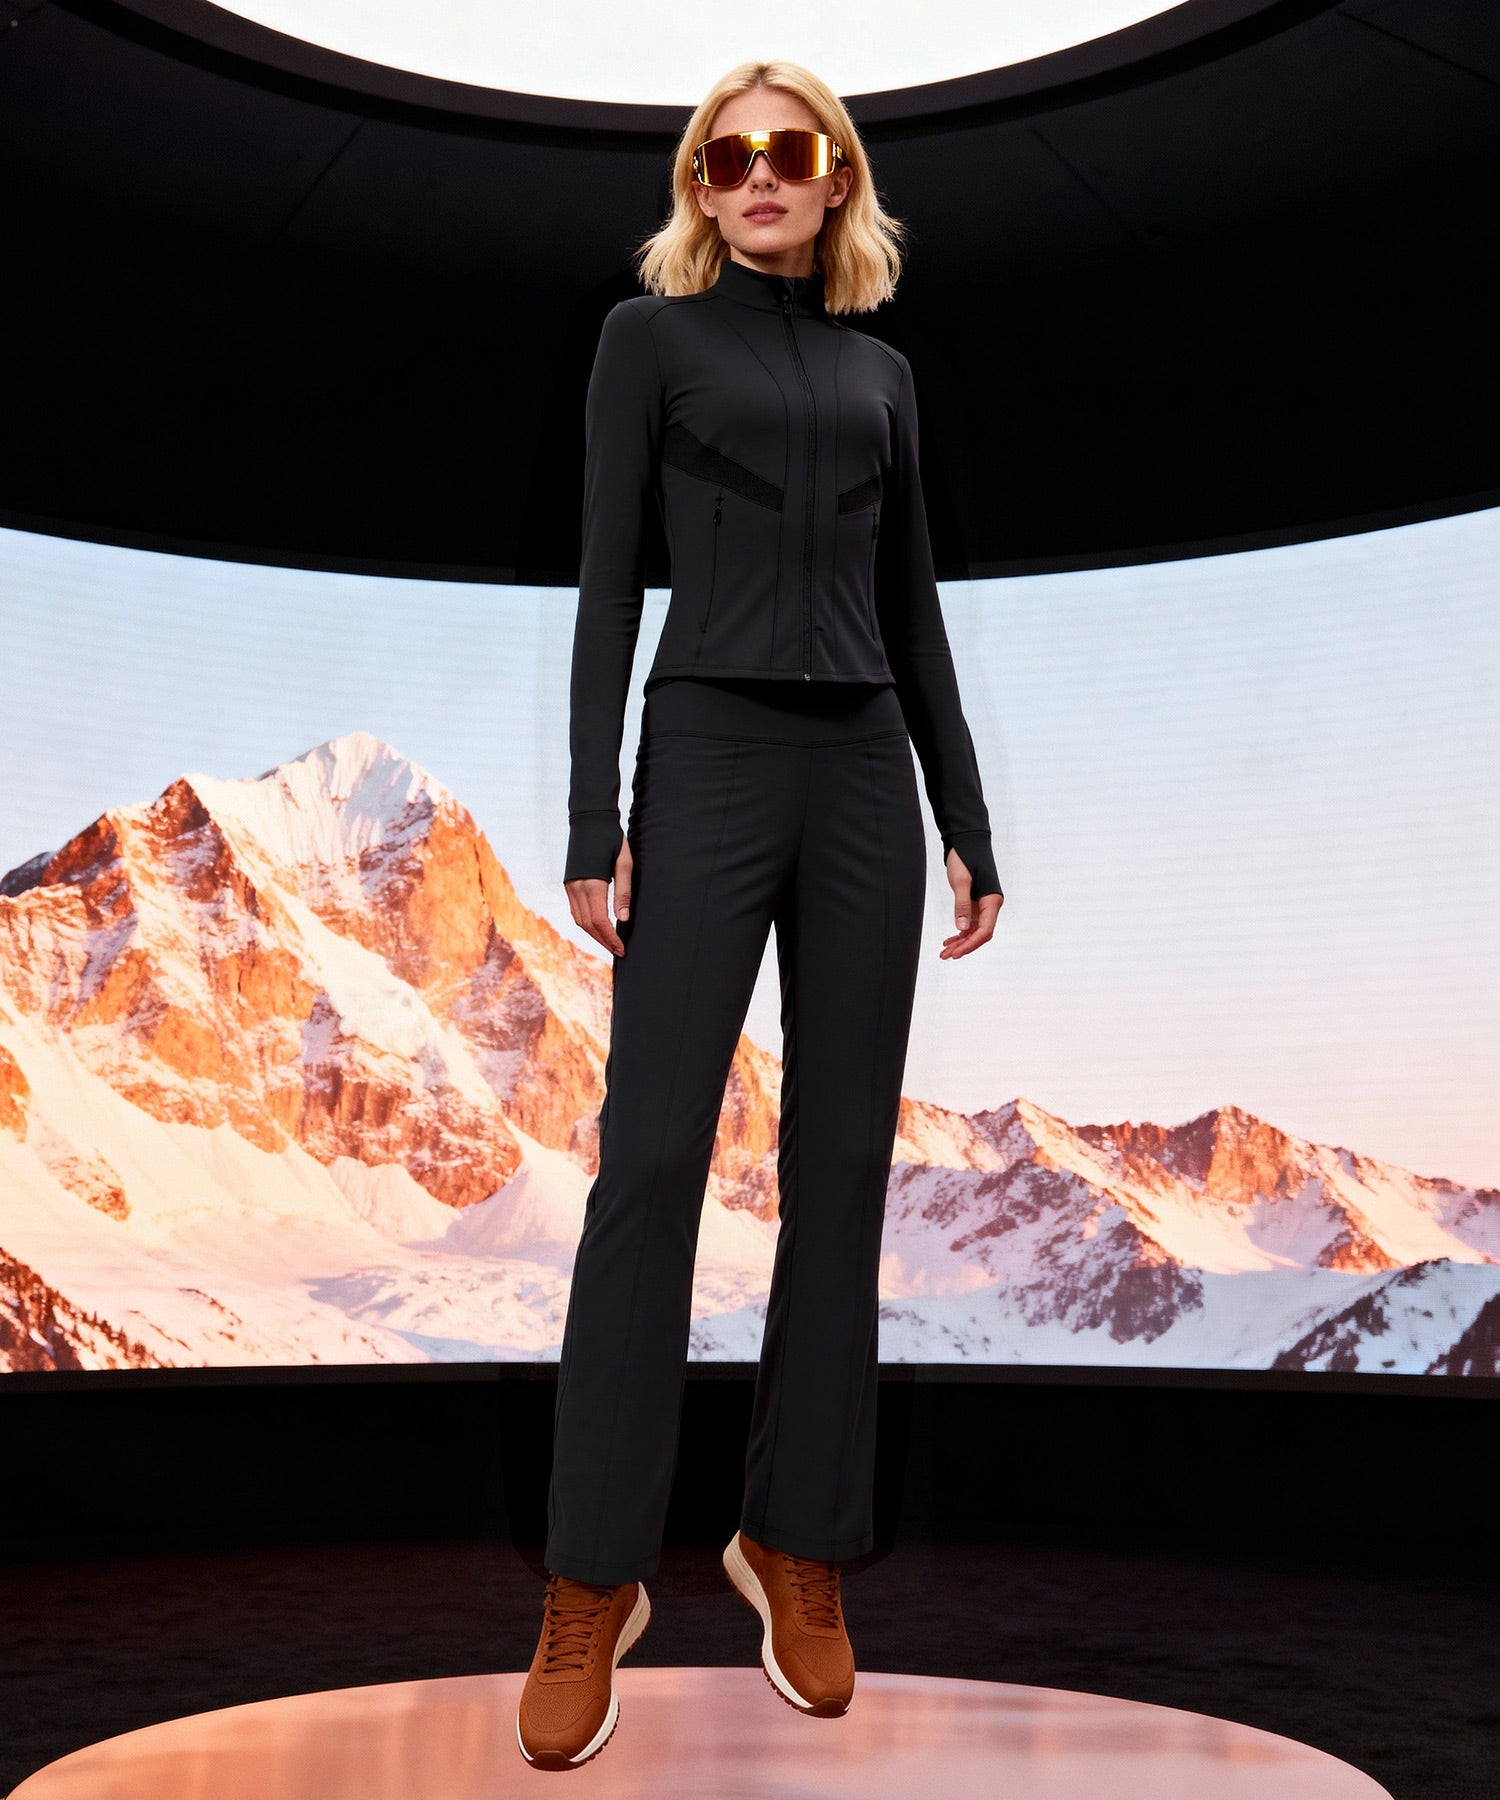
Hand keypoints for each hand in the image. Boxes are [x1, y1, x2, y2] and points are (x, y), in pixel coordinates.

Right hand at [564, 833, 632, 957]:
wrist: (589, 820)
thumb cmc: (611, 839)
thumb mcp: (625, 863)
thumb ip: (624, 892)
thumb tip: (624, 919)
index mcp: (592, 883)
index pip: (599, 920)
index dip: (610, 938)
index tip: (622, 949)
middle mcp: (576, 887)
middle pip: (587, 925)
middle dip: (602, 940)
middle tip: (618, 951)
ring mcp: (570, 886)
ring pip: (579, 919)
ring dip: (593, 934)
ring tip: (609, 942)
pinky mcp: (568, 883)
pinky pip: (575, 910)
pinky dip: (586, 922)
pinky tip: (598, 927)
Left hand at [939, 849, 1002, 959]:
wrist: (966, 842)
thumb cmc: (965, 858)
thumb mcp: (961, 882)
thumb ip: (961, 905)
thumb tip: (962, 929)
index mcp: (992, 900)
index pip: (985, 930)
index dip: (971, 944)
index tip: (956, 953)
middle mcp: (990, 905)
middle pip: (980, 934)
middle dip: (964, 946)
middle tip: (946, 956)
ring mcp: (983, 905)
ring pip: (974, 931)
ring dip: (961, 942)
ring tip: (944, 952)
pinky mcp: (975, 903)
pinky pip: (970, 923)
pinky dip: (960, 933)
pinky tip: (949, 940)